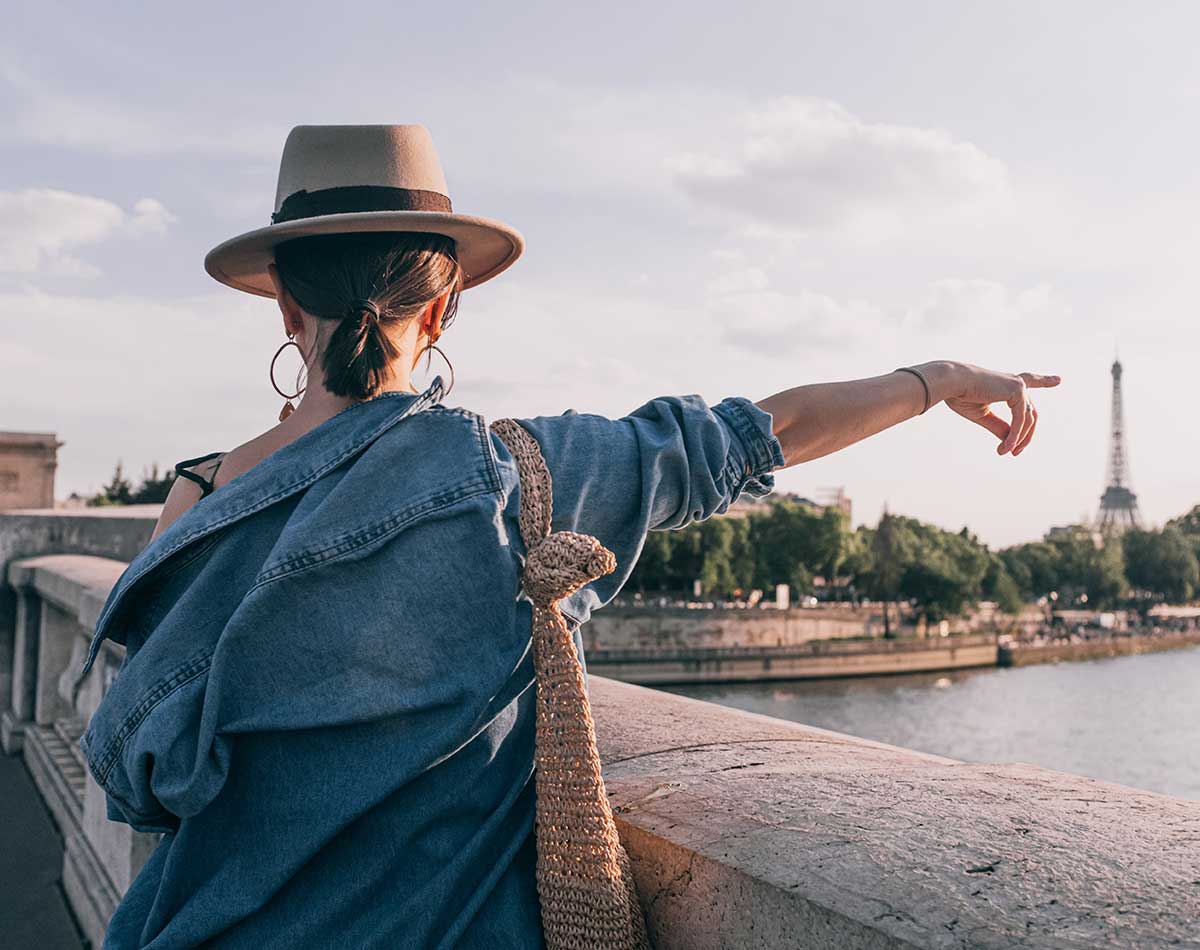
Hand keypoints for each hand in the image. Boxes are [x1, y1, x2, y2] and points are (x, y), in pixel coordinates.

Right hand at [928, 361, 1061, 456]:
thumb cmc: (960, 395)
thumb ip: (998, 426)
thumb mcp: (982, 415)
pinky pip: (1021, 420)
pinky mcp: (1017, 390)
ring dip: (1018, 439)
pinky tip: (1006, 448)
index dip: (1044, 381)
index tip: (1059, 380)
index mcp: (1005, 384)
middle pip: (1030, 414)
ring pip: (1027, 420)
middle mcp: (1015, 382)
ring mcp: (1018, 385)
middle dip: (1026, 435)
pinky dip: (1014, 435)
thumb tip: (1012, 440)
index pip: (1029, 381)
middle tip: (1016, 453)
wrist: (951, 382)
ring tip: (1005, 452)